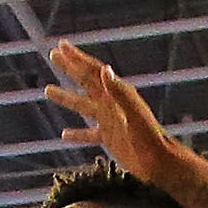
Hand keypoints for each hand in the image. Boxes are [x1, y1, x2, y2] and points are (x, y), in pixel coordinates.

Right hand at [43, 41, 181, 180]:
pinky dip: (76, 133)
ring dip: (66, 97)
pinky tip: (64, 135)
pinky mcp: (110, 138)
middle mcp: (111, 104)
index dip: (76, 58)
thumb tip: (104, 69)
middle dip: (69, 68)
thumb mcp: (133, 114)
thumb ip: (120, 92)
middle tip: (53, 55)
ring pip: (82, 106)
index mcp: (115, 95)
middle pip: (85, 82)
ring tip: (48, 90)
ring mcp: (109, 121)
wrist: (159, 161)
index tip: (61, 46)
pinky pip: (88, 134)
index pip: (92, 71)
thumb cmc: (149, 138)